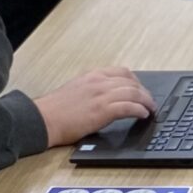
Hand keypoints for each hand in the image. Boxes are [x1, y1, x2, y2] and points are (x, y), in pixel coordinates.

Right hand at [32, 66, 157, 147]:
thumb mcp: (76, 91)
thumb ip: (92, 89)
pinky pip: (129, 107)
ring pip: (134, 93)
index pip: (122, 72)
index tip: (141, 90)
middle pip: (132, 82)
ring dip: (146, 102)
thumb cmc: (54, 110)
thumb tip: (106, 98)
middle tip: (150, 102)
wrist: (42, 119)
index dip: (136, 82)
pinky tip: (144, 115)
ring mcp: (101, 95)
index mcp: (92, 76)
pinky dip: (140, 110)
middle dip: (144, 92)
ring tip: (151, 110)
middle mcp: (99, 82)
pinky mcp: (102, 110)